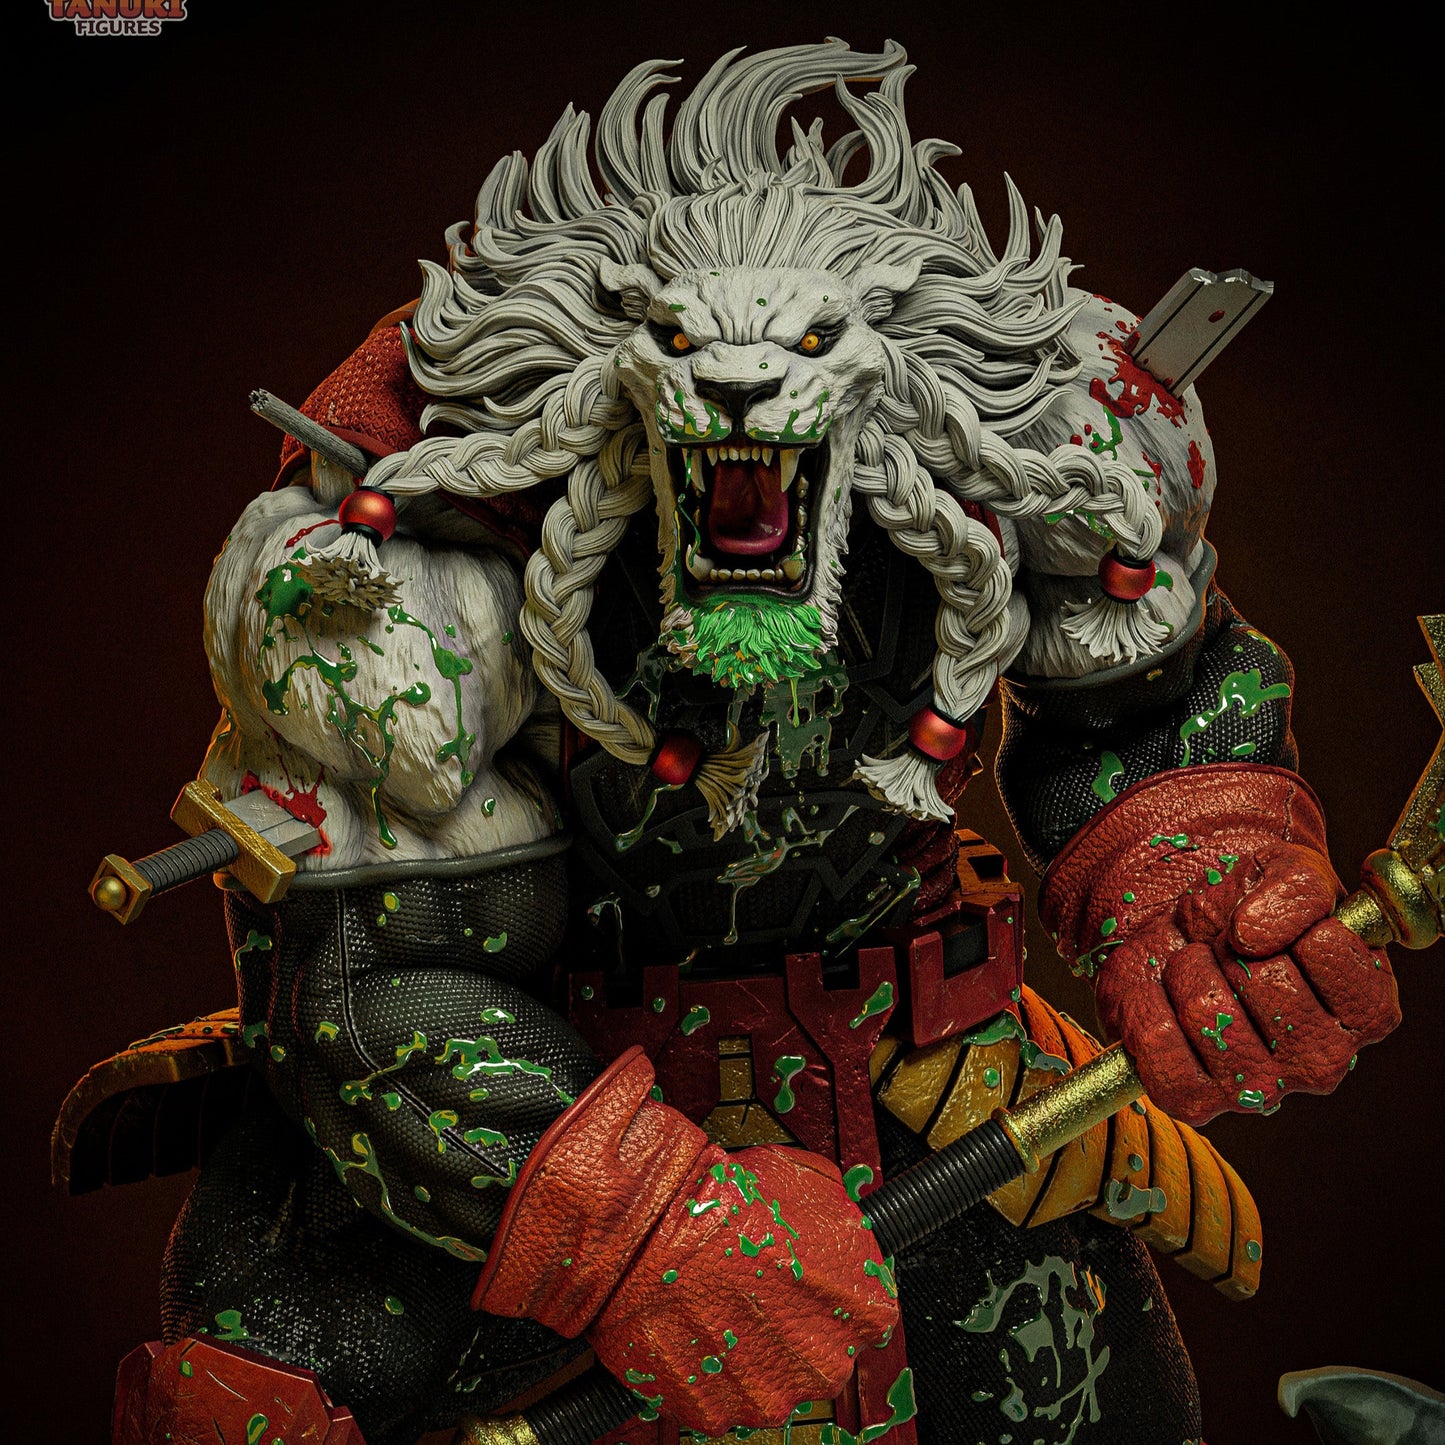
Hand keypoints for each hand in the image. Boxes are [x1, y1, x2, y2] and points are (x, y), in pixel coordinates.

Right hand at [474, 1049, 896, 1433]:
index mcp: (858, 1306)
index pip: (873, 1315)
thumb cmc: (716, 1200)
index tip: (811, 1281)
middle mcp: (822, 1361)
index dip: (836, 1292)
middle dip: (797, 1326)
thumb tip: (851, 1232)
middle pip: (825, 1356)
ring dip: (754, 1352)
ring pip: (773, 1383)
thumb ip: (842, 1220)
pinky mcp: (715, 1414)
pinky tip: (697, 1325)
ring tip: (721, 1304)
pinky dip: (710, 1369)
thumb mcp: (803, 1181)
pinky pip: (724, 1398)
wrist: (639, 1227)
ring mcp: (767, 1395)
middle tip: (759, 1290)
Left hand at [1042, 766, 1399, 1124]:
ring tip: (1193, 969)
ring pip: (1206, 1010)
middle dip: (1227, 945)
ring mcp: (1260, 1089)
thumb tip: (1253, 934)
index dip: (1280, 917)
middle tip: (1222, 949)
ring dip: (1184, 968)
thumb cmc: (1247, 909)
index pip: (1325, 947)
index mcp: (1366, 1011)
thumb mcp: (1287, 873)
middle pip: (1264, 980)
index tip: (1267, 924)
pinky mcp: (1196, 1099)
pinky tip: (1160, 995)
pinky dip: (1143, 1002)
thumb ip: (1296, 891)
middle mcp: (1323, 1062)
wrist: (1179, 929)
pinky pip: (1156, 1044)